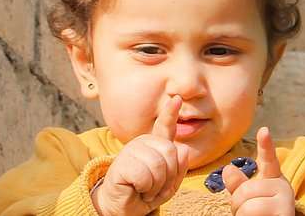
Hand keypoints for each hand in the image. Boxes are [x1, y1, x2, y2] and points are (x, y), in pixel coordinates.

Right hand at [93, 96, 191, 215]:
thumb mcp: (169, 183)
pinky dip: (146, 188)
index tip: (177, 99)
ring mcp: (130, 151)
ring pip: (159, 164)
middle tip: (156, 186)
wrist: (124, 208)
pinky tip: (137, 189)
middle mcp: (142, 143)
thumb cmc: (146, 193)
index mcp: (155, 146)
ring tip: (146, 188)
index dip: (171, 113)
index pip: (165, 127)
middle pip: (171, 152)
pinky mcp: (120, 163)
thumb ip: (179, 167)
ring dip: (157, 185)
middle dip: (169, 176)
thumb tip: (183, 149)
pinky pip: (145, 175)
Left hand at [221, 127, 294, 214]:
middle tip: (248, 213)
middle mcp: (283, 188)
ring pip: (247, 205)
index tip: (264, 130)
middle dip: (238, 206)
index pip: (269, 160)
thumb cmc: (261, 215)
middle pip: (245, 190)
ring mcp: (285, 202)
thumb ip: (239, 185)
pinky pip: (253, 214)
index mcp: (273, 180)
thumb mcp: (249, 199)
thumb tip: (228, 169)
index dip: (266, 145)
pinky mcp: (284, 214)